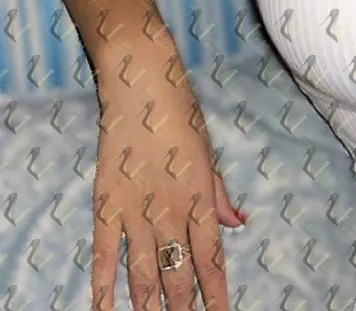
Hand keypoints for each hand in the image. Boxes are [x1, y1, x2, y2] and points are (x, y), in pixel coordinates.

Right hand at [90, 55, 245, 310]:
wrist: (141, 82)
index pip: (211, 259)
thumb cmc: (180, 110)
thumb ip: (219, 192)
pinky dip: (103, 288)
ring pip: (143, 274)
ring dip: (149, 307)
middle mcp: (170, 210)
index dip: (216, 295)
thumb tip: (238, 223)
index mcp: (200, 196)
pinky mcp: (105, 203)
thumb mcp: (208, 149)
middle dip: (183, 310)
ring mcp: (135, 210)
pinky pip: (104, 256)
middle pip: (178, 275)